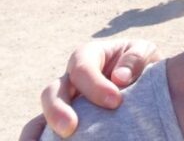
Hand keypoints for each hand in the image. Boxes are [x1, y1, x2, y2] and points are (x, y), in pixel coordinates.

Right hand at [36, 39, 160, 137]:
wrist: (145, 82)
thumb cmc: (141, 63)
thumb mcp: (144, 52)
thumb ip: (135, 59)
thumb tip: (119, 77)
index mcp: (89, 56)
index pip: (81, 68)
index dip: (94, 85)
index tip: (115, 102)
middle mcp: (70, 79)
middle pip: (52, 91)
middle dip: (57, 109)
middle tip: (70, 128)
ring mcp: (64, 103)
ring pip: (42, 116)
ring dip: (40, 131)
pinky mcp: (64, 124)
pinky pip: (43, 134)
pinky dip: (38, 140)